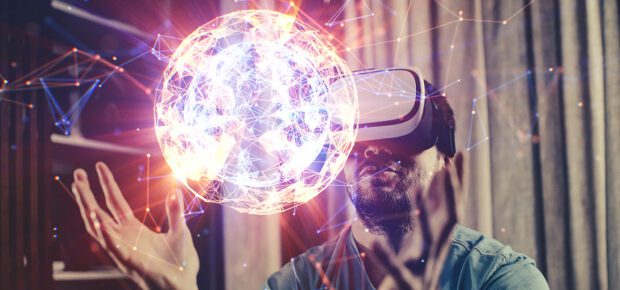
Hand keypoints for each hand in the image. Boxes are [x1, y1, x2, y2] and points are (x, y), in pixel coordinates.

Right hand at [72, 162, 198, 289]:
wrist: (184, 285)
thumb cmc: (181, 262)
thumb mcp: (180, 230)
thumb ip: (175, 211)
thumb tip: (174, 189)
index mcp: (133, 229)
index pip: (114, 202)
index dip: (106, 184)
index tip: (98, 166)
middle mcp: (124, 238)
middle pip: (99, 211)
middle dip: (87, 193)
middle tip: (77, 173)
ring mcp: (123, 250)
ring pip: (99, 228)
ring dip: (89, 209)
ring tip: (81, 191)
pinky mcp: (129, 262)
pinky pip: (114, 247)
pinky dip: (105, 233)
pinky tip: (98, 219)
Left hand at [373, 152, 466, 289]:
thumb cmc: (417, 270)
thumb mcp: (425, 237)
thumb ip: (431, 210)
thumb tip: (437, 176)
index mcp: (440, 239)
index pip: (454, 205)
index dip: (459, 180)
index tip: (460, 153)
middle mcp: (436, 251)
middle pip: (452, 217)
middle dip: (453, 191)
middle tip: (449, 163)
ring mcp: (424, 268)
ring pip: (428, 239)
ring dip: (424, 212)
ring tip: (417, 187)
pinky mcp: (407, 284)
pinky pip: (396, 270)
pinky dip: (386, 257)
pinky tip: (373, 242)